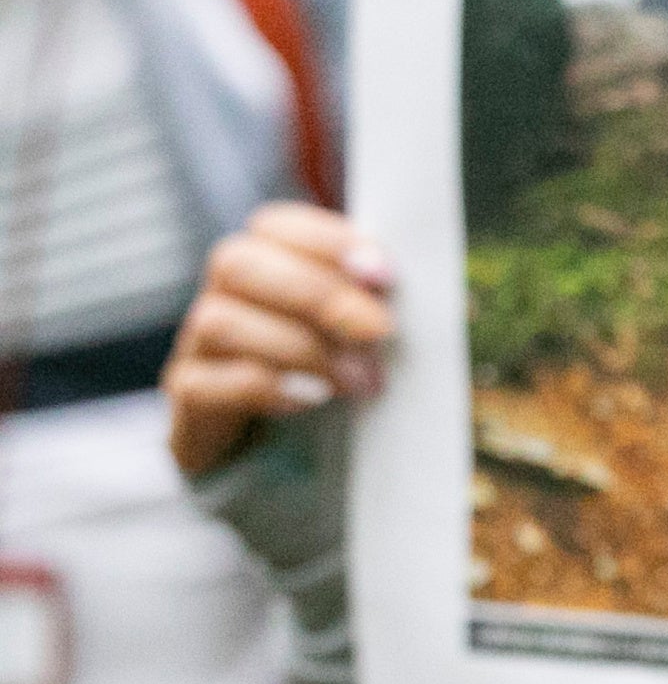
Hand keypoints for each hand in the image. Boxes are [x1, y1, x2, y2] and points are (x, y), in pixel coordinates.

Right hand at [164, 204, 395, 476]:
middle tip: (379, 333)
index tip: (385, 273)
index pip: (274, 225)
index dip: (327, 240)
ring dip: (299, 348)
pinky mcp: (188, 398)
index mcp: (268, 263)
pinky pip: (206, 382)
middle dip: (317, 294)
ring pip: (218, 321)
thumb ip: (388, 309)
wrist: (285, 458)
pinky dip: (265, 386)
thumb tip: (463, 304)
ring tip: (357, 382)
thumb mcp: (368, 338)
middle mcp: (223, 296)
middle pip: (237, 263)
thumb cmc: (339, 377)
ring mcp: (196, 346)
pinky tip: (310, 400)